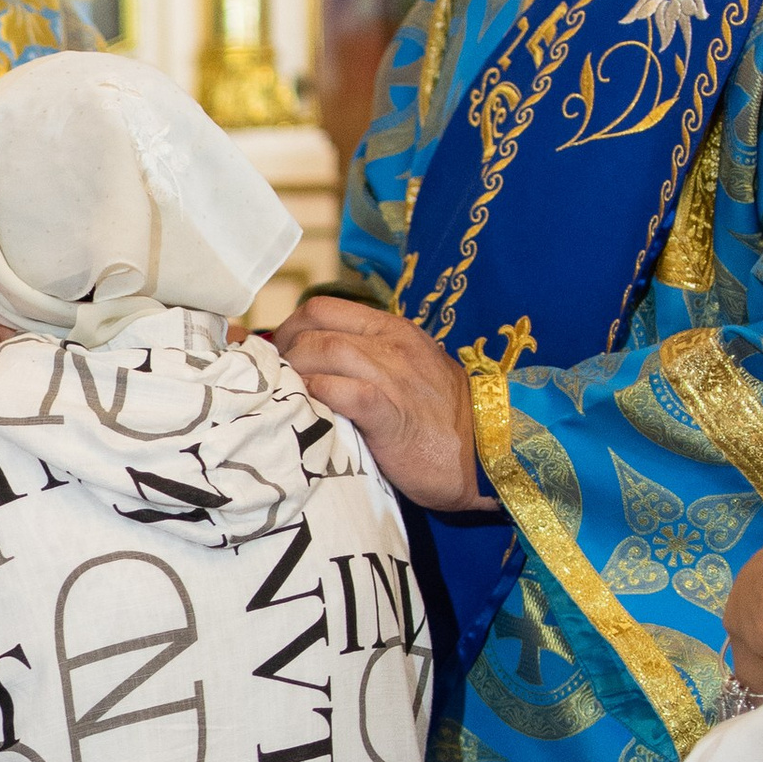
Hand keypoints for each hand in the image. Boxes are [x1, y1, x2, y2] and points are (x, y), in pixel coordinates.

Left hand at [272, 296, 485, 510]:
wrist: (488, 453)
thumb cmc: (440, 420)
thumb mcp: (408, 371)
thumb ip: (368, 360)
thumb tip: (314, 365)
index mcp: (392, 330)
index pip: (322, 308)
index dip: (290, 329)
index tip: (278, 356)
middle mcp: (391, 345)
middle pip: (314, 330)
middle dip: (284, 354)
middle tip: (275, 383)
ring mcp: (392, 376)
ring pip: (323, 353)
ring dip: (294, 375)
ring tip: (287, 399)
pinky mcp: (390, 413)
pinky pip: (342, 391)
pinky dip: (317, 397)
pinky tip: (308, 412)